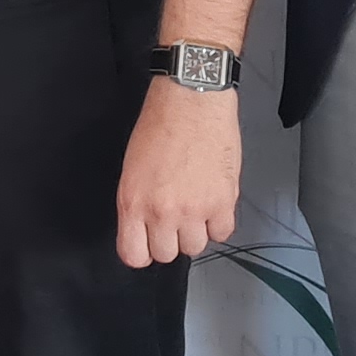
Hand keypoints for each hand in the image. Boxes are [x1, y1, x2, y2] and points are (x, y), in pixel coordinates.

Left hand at [116, 78, 239, 267]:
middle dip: (170, 238)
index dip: (142, 251)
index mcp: (132, 202)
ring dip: (196, 230)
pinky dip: (218, 222)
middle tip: (173, 217)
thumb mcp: (132, 167)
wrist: (192, 101)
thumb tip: (144, 226)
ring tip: (195, 205)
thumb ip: (138, 203)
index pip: (133, 255)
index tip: (147, 243)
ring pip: (195, 247)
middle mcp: (161, 211)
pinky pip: (222, 233)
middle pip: (167, 254)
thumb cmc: (161, 124)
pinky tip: (212, 202)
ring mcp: (193, 210)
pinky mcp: (222, 202)